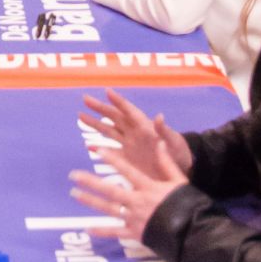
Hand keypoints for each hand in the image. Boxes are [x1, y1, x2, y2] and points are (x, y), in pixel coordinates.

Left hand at [69, 143, 186, 239]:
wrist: (192, 232)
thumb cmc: (187, 204)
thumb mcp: (179, 181)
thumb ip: (167, 163)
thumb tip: (160, 142)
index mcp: (148, 187)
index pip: (127, 170)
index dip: (112, 159)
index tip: (97, 150)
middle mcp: (137, 201)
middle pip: (110, 190)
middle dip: (91, 182)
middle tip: (74, 175)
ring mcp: (134, 218)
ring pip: (108, 209)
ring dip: (90, 201)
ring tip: (75, 193)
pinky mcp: (134, 233)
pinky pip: (115, 232)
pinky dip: (101, 231)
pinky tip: (87, 228)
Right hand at [78, 88, 192, 179]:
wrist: (179, 170)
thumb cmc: (179, 152)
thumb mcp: (173, 141)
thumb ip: (164, 131)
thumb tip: (159, 116)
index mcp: (145, 127)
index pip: (129, 111)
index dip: (119, 102)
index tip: (107, 91)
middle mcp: (134, 133)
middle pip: (114, 117)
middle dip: (100, 108)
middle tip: (85, 98)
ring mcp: (129, 145)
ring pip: (109, 131)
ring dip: (95, 124)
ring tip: (81, 115)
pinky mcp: (127, 158)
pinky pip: (111, 151)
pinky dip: (100, 148)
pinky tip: (89, 146)